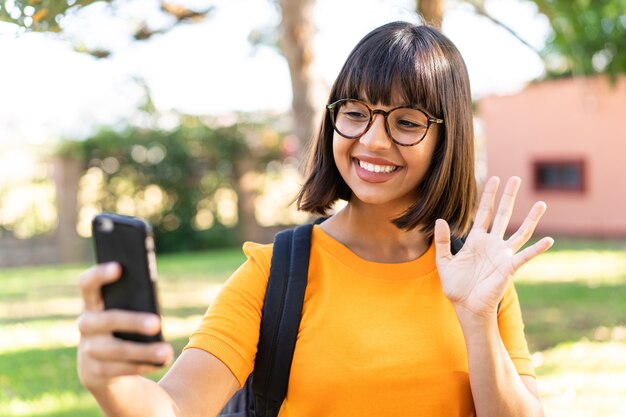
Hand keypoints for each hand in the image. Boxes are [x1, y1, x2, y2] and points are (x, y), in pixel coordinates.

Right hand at [77, 263, 173, 389]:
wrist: (102, 370)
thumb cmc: (122, 330)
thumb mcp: (125, 314)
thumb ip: (134, 302)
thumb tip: (152, 298)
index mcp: (92, 304)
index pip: (87, 284)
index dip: (99, 275)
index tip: (119, 267)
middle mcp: (86, 326)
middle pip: (107, 320)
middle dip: (133, 321)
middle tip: (157, 323)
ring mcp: (88, 351)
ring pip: (117, 350)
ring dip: (144, 351)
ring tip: (167, 351)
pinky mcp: (96, 373)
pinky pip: (123, 369)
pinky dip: (144, 365)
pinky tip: (163, 361)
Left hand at [434, 176, 553, 318]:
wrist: (466, 307)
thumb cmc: (456, 287)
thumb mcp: (444, 262)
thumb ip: (442, 241)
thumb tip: (439, 220)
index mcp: (476, 241)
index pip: (483, 213)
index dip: (488, 196)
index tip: (493, 178)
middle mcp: (492, 244)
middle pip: (502, 215)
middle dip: (508, 197)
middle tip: (515, 179)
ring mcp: (502, 255)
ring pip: (520, 232)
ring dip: (530, 219)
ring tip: (541, 204)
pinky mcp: (508, 268)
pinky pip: (525, 256)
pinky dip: (537, 249)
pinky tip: (548, 240)